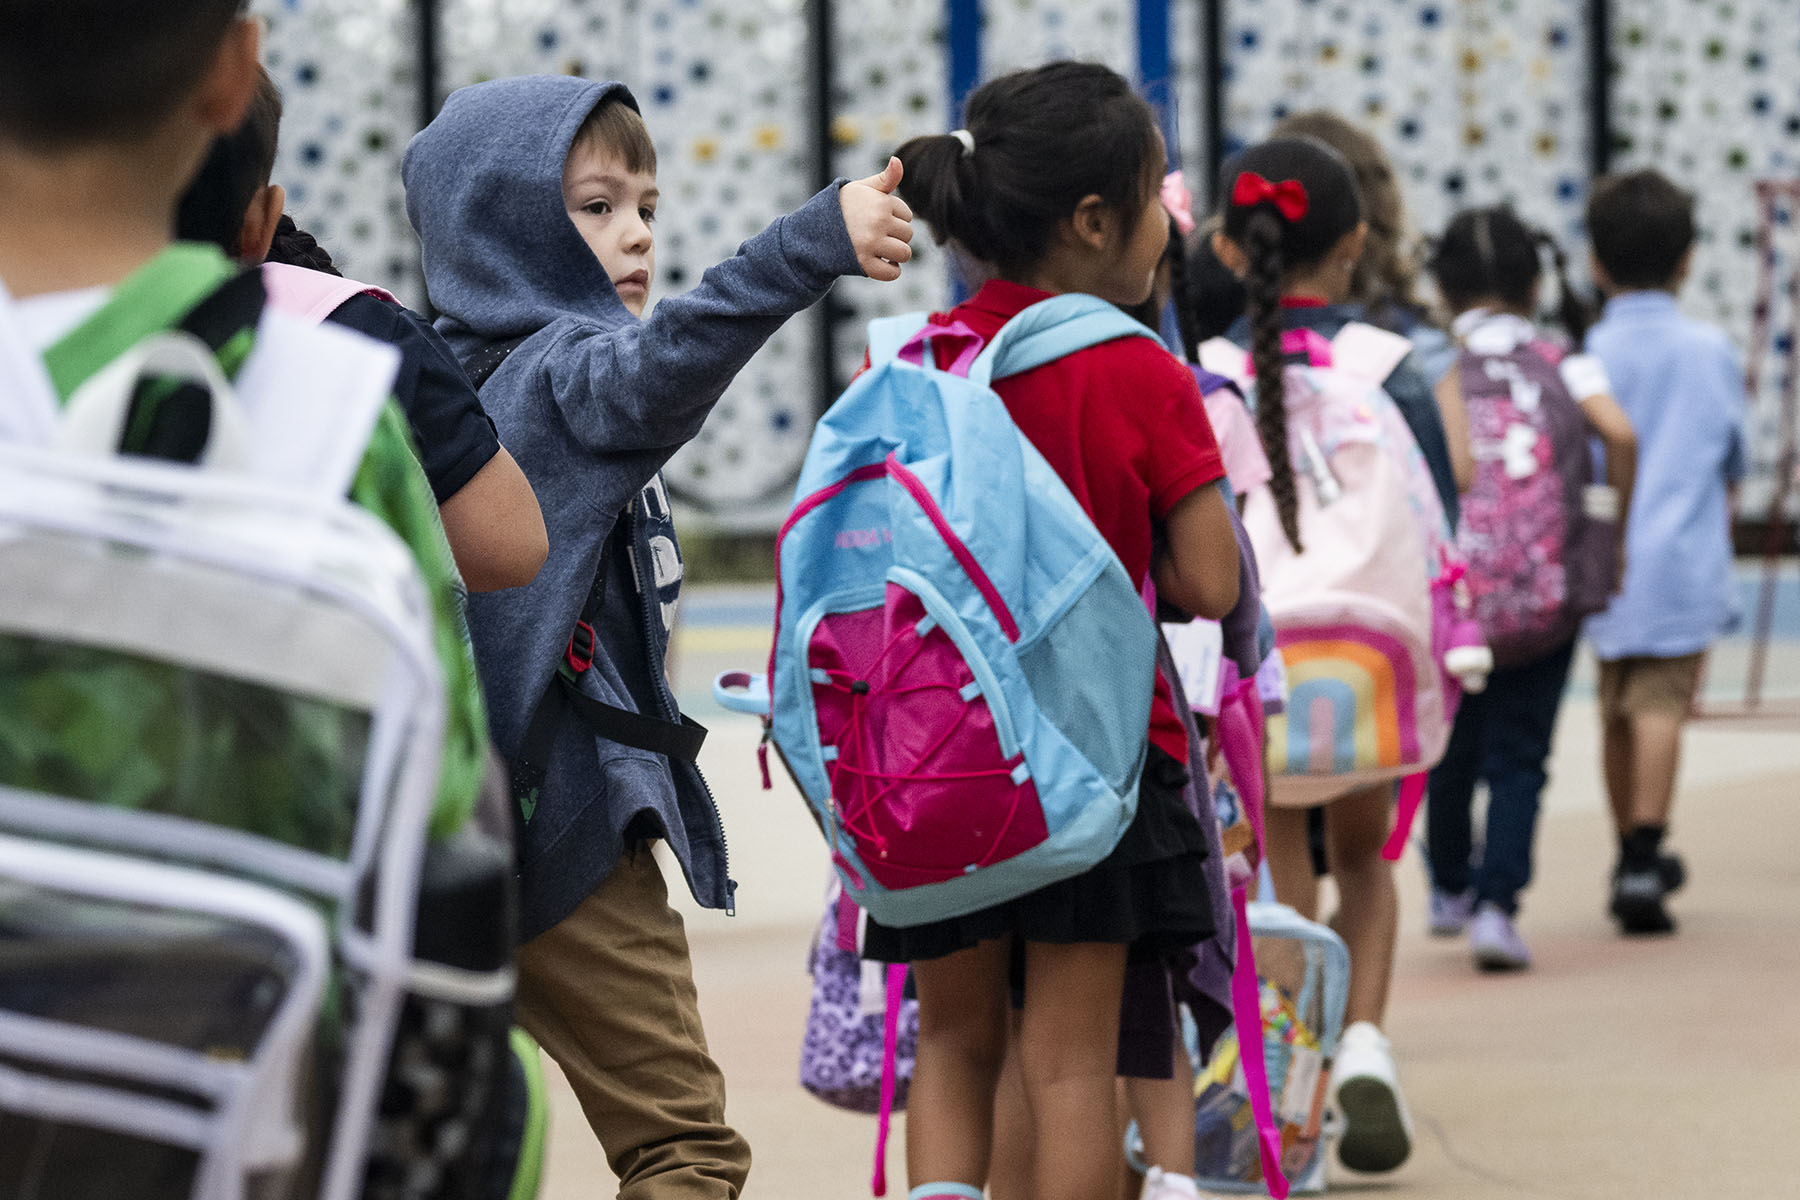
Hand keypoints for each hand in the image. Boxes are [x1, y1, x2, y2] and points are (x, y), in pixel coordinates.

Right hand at [839, 157, 913, 281]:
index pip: (907, 215)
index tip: (878, 219)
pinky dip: (891, 271)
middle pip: (907, 235)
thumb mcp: (862, 188)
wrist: (812, 231)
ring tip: (883, 250)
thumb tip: (898, 160)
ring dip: (896, 255)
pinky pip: (892, 273)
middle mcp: (878, 222)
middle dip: (896, 236)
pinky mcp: (864, 264)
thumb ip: (885, 178)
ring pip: (904, 254)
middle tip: (878, 236)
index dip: (894, 218)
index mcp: (881, 202)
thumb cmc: (842, 207)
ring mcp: (871, 244)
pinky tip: (882, 263)